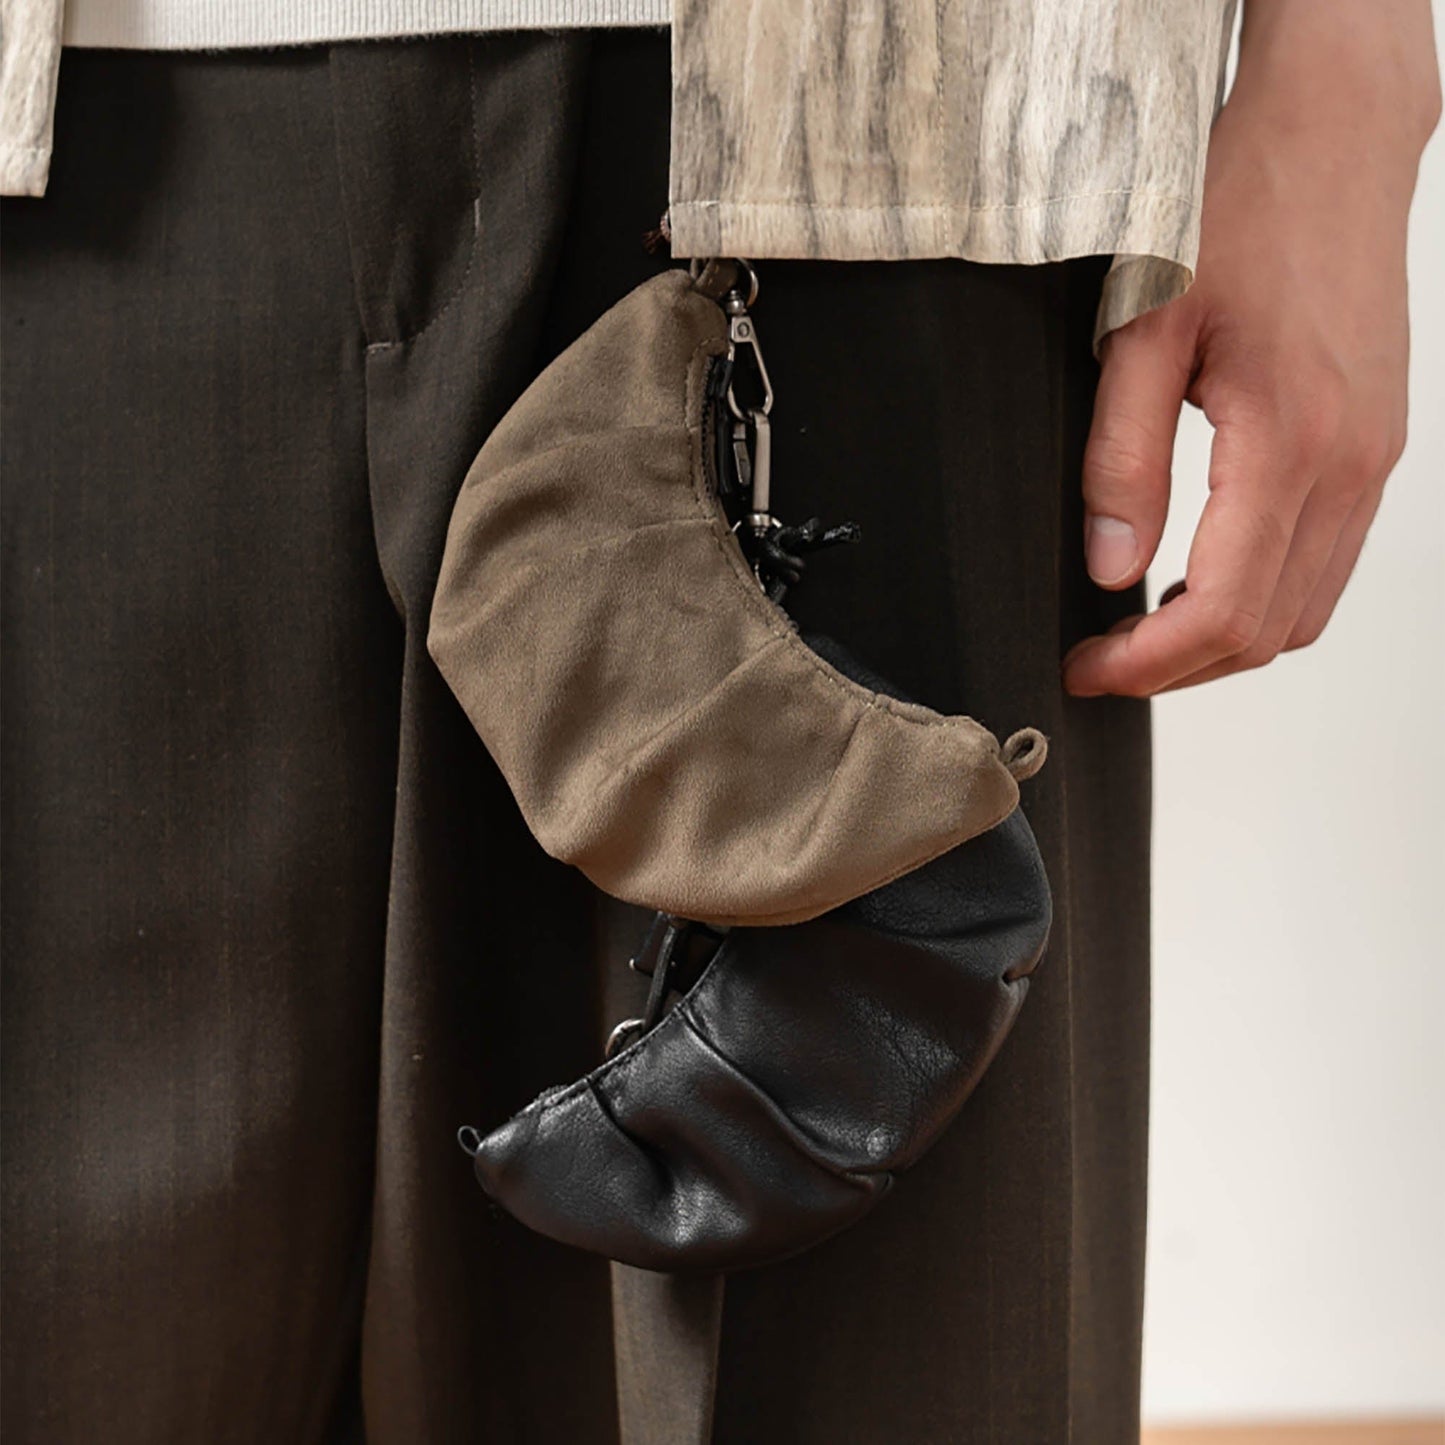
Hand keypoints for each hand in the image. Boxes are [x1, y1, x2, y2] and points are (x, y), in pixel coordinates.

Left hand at [1064, 0, 1439, 697]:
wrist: (1331, 139)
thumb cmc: (1237, 211)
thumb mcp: (1145, 329)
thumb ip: (1122, 458)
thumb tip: (1109, 565)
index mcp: (1290, 442)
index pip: (1225, 610)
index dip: (1148, 663)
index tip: (1086, 668)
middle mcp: (1349, 466)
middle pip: (1268, 630)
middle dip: (1178, 669)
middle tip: (1101, 658)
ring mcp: (1374, 460)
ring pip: (1304, 609)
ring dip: (1221, 640)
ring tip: (1140, 628)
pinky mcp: (1374, 447)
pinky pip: (1326, 562)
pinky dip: (1261, 596)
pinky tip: (1199, 578)